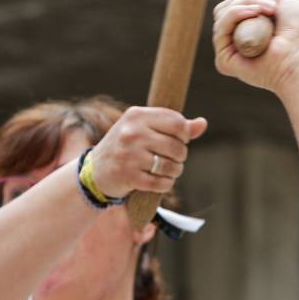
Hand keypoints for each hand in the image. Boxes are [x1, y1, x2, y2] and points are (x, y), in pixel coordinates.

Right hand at [87, 107, 206, 197]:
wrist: (95, 172)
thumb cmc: (128, 147)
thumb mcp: (146, 129)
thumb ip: (175, 126)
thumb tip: (203, 123)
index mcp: (137, 115)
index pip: (177, 122)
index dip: (185, 134)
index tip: (179, 140)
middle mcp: (131, 132)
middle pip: (177, 146)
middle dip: (180, 156)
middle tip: (173, 158)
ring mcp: (128, 155)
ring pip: (171, 166)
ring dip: (175, 171)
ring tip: (168, 170)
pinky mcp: (128, 176)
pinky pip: (161, 183)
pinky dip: (166, 184)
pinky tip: (161, 181)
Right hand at [212, 0, 298, 96]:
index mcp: (250, 28)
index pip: (233, 3)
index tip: (273, 1)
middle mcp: (238, 40)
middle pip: (224, 6)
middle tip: (272, 8)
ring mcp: (231, 51)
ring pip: (221, 14)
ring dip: (246, 4)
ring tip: (268, 12)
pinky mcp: (225, 62)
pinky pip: (219, 29)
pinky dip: (234, 15)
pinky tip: (253, 16)